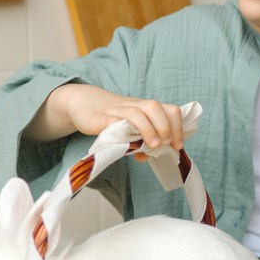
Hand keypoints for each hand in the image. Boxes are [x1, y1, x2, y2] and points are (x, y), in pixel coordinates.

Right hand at [59, 85, 184, 153]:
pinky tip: (125, 143)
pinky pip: (111, 121)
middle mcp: (133, 106)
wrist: (82, 102)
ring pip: (135, 112)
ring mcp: (115, 110)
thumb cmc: (111, 117)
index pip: (169, 110)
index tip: (177, 145)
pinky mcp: (98, 118)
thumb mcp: (130, 130)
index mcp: (144, 108)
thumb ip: (140, 142)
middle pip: (154, 106)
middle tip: (165, 144)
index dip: (177, 127)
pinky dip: (121, 130)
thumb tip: (147, 156)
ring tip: (152, 146)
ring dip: (148, 129)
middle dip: (165, 126)